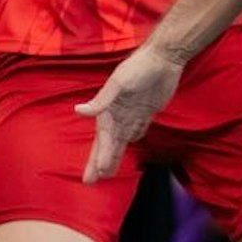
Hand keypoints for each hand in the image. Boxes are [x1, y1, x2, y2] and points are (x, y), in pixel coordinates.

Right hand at [76, 43, 184, 183]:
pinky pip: (137, 130)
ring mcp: (133, 113)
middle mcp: (118, 114)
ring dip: (114, 155)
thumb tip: (78, 111)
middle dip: (99, 162)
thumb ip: (101, 101)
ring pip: (121, 141)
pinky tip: (128, 147)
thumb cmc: (138, 68)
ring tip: (107, 172)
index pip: (102, 141)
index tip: (94, 176)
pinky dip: (132, 139)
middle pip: (108, 144)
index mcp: (109, 110)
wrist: (163, 58)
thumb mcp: (118, 84)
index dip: (98, 158)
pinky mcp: (147, 111)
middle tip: (91, 182)